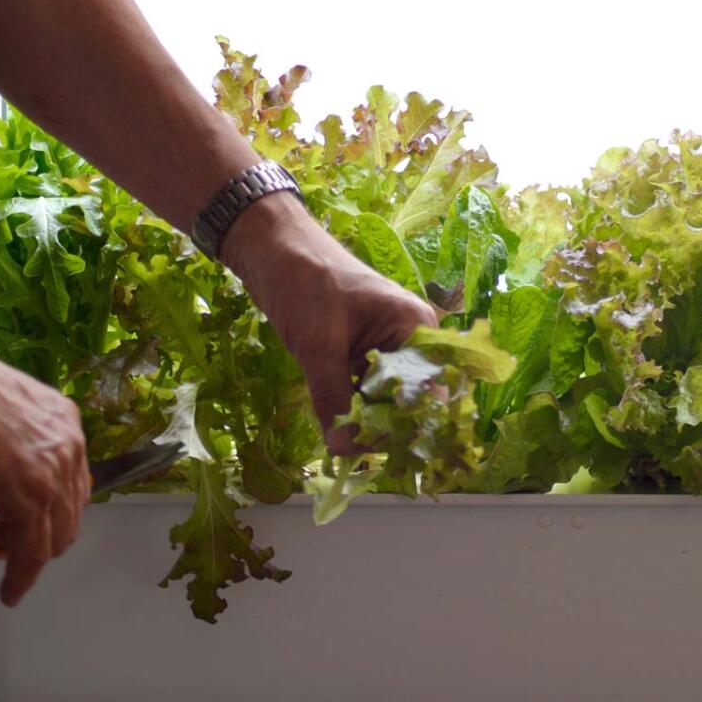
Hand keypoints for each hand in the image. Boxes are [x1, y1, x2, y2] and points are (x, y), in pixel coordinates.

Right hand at [0, 351, 89, 606]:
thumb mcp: (4, 408)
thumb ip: (17, 436)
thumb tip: (2, 456)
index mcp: (64, 420)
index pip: (74, 476)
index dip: (52, 502)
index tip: (34, 515)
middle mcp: (68, 445)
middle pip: (72, 509)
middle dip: (45, 530)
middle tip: (12, 535)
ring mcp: (53, 473)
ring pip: (57, 534)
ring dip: (31, 552)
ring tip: (1, 551)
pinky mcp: (28, 498)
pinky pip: (33, 550)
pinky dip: (23, 575)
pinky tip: (11, 588)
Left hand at [223, 197, 438, 452]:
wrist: (272, 249)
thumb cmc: (305, 284)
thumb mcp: (318, 347)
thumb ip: (335, 401)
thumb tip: (344, 452)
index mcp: (417, 330)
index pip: (429, 394)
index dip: (407, 425)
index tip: (371, 446)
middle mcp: (411, 342)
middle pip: (409, 402)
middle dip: (379, 425)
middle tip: (343, 438)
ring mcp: (388, 349)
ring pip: (385, 401)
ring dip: (362, 418)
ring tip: (334, 428)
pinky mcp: (365, 355)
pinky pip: (367, 392)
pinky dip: (350, 406)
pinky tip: (331, 416)